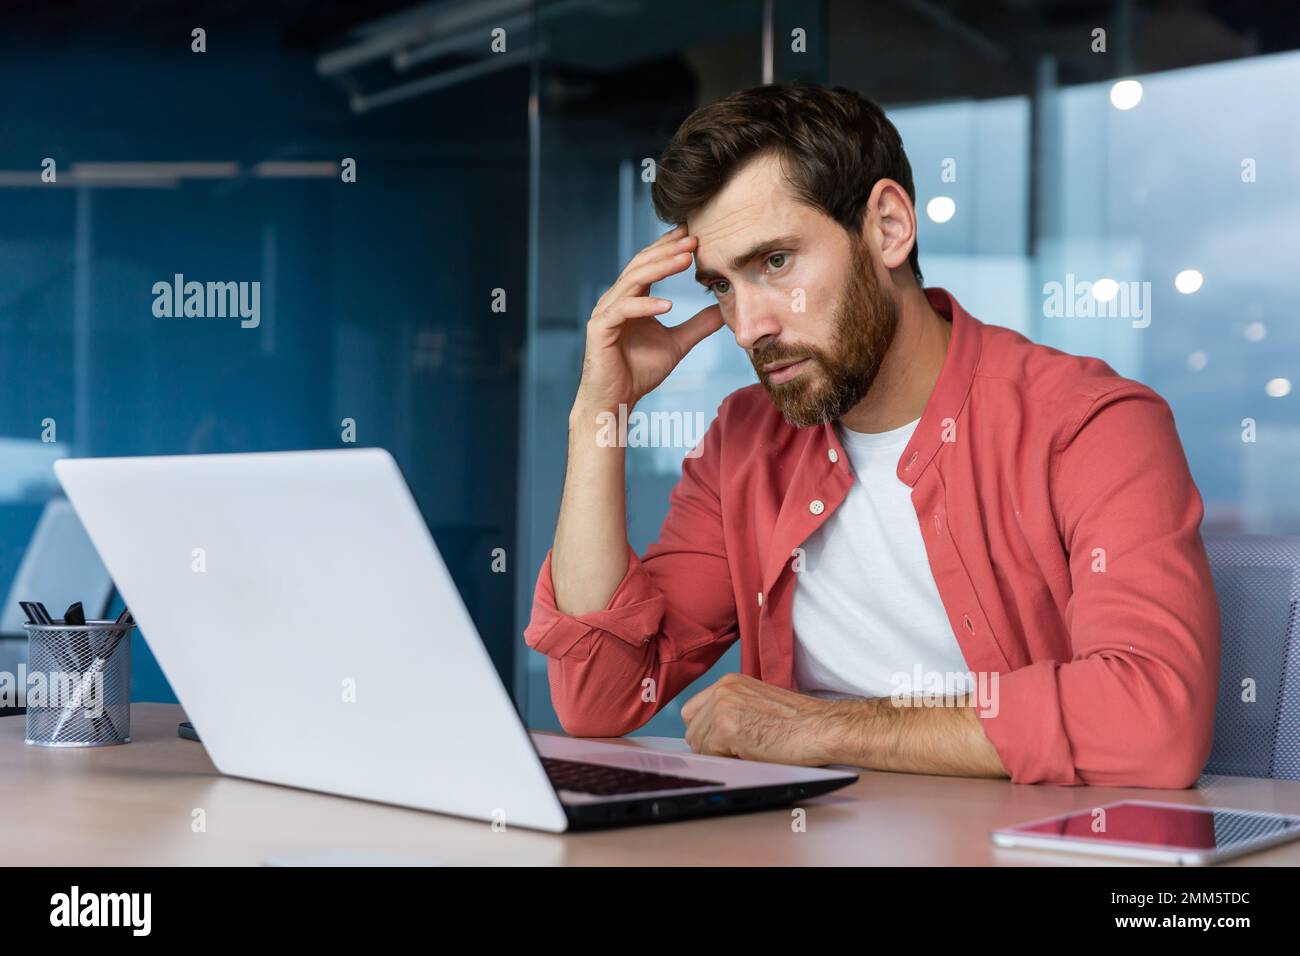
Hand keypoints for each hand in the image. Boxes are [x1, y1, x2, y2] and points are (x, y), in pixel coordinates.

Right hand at [574, 224, 723, 414]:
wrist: (616, 401)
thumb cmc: (639, 372)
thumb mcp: (678, 344)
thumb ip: (698, 325)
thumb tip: (722, 309)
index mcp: (631, 298)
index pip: (649, 263)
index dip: (669, 247)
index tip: (694, 235)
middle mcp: (616, 299)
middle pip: (641, 264)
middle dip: (668, 250)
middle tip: (694, 239)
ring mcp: (605, 311)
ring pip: (633, 280)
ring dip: (660, 268)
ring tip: (685, 260)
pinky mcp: (599, 328)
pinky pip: (623, 310)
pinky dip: (646, 306)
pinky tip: (667, 304)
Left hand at [680, 672, 840, 765]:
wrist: (822, 727)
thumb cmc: (799, 721)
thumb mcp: (757, 704)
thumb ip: (731, 710)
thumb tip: (708, 733)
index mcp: (729, 682)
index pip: (693, 711)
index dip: (705, 731)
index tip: (721, 741)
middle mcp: (722, 690)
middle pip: (692, 728)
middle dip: (709, 744)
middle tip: (737, 750)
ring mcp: (722, 708)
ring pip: (698, 743)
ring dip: (718, 753)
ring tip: (748, 749)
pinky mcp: (727, 729)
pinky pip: (710, 754)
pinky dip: (727, 760)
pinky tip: (751, 753)